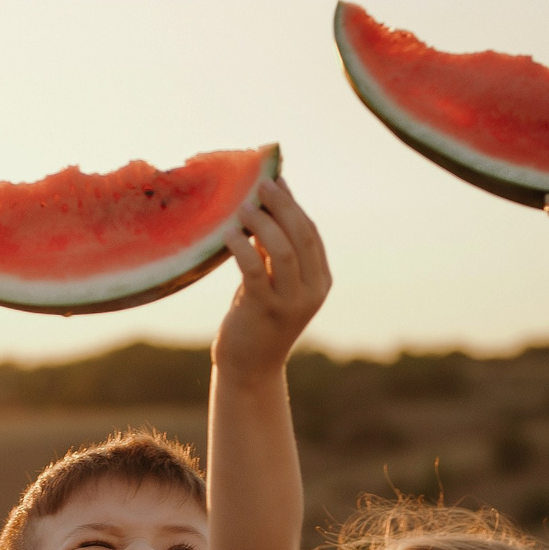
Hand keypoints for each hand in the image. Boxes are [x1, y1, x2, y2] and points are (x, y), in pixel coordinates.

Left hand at [214, 178, 330, 377]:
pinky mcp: (264, 310)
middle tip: (261, 184)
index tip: (275, 181)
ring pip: (282, 250)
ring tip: (242, 206)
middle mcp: (311, 291)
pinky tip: (228, 233)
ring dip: (262, 223)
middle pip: (301, 236)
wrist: (250, 369)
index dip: (293, 205)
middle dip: (282, 205)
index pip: (310, 234)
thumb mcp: (273, 283)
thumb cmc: (257, 320)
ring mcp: (290, 302)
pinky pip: (255, 270)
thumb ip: (275, 252)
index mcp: (320, 281)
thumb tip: (266, 207)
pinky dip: (242, 247)